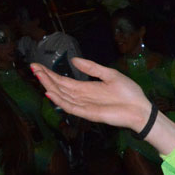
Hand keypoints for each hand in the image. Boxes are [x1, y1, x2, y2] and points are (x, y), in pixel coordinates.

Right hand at [31, 58, 174, 154]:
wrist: (141, 109)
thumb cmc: (129, 93)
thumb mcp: (110, 75)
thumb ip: (92, 68)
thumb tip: (74, 60)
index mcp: (86, 88)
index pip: (63, 81)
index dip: (50, 74)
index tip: (37, 65)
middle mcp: (82, 97)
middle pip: (59, 87)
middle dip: (46, 78)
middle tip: (33, 68)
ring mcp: (84, 106)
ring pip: (62, 96)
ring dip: (50, 86)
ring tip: (39, 76)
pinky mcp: (89, 114)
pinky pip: (71, 108)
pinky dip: (60, 101)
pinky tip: (51, 93)